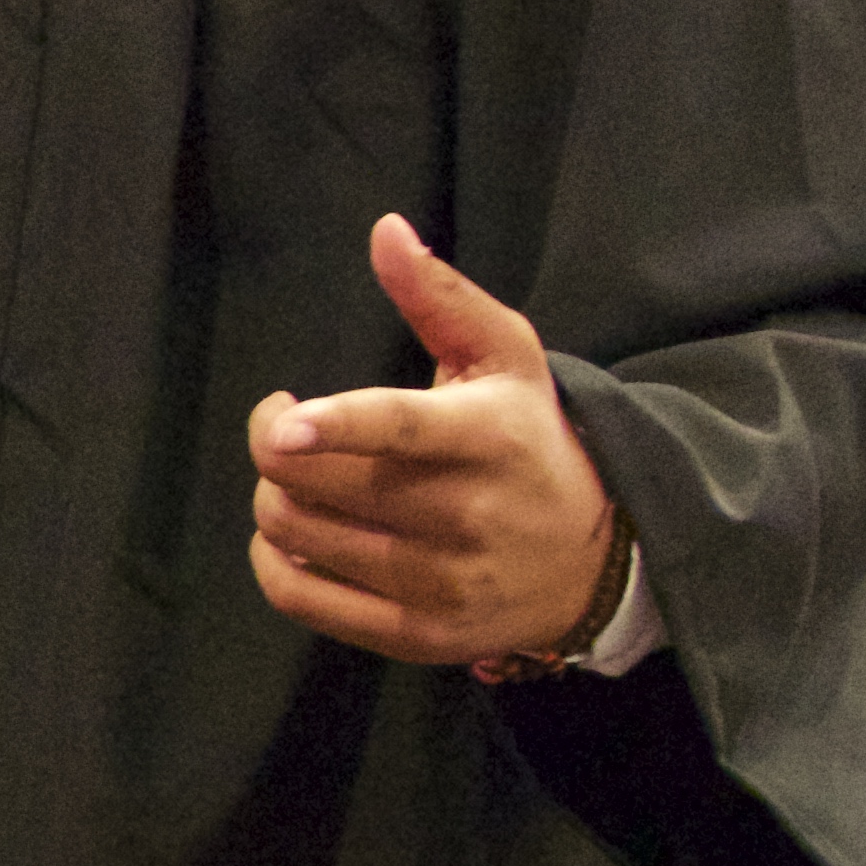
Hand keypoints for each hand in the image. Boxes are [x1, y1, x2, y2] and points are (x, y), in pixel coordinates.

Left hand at [247, 215, 618, 667]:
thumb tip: (386, 231)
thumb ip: (440, 295)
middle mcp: (465, 515)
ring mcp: (441, 583)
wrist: (591, 558)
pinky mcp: (416, 635)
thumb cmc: (528, 439)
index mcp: (487, 437)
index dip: (333, 425)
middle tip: (290, 427)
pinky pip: (300, 597)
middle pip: (315, 482)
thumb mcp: (505, 357)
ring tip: (302, 477)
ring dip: (275, 496)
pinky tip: (293, 536)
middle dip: (275, 444)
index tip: (281, 420)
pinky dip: (273, 560)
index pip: (400, 430)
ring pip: (296, 534)